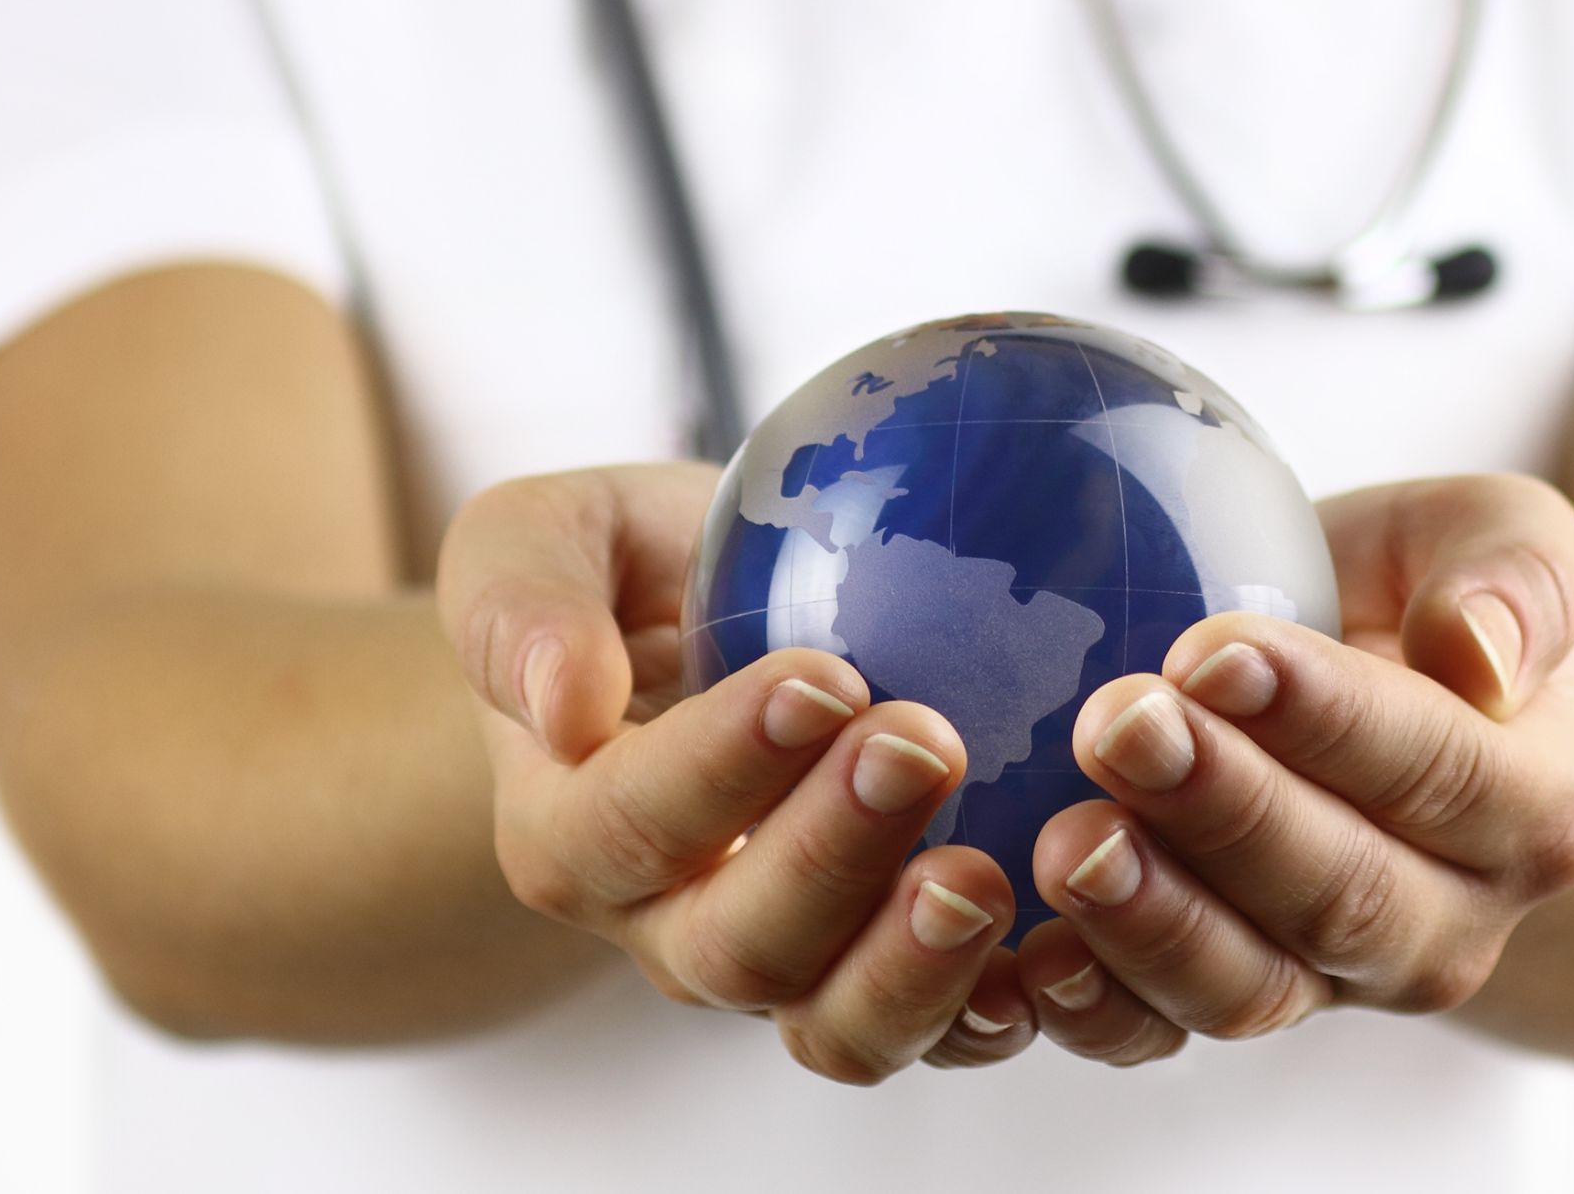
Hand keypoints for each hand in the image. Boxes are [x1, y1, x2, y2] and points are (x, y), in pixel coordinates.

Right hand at [436, 464, 1032, 1082]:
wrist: (701, 639)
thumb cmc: (625, 576)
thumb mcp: (543, 538)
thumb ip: (519, 602)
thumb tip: (561, 702)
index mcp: (571, 833)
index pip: (632, 823)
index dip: (724, 764)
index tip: (823, 677)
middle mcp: (669, 929)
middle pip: (739, 945)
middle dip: (832, 857)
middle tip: (926, 744)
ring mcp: (783, 972)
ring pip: (836, 1025)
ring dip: (912, 964)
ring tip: (984, 873)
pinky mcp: (881, 979)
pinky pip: (935, 1034)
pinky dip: (990, 1011)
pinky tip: (1054, 949)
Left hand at [1015, 474, 1573, 1063]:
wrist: (1381, 697)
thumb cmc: (1426, 597)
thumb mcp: (1502, 539)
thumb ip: (1518, 578)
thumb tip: (1478, 653)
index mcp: (1535, 810)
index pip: (1431, 767)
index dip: (1321, 716)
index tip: (1210, 649)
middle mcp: (1447, 924)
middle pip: (1337, 892)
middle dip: (1219, 812)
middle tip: (1115, 726)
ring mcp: (1335, 983)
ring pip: (1249, 985)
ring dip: (1149, 920)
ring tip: (1064, 842)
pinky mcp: (1233, 1002)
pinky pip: (1159, 1035)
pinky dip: (1093, 1011)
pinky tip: (1028, 959)